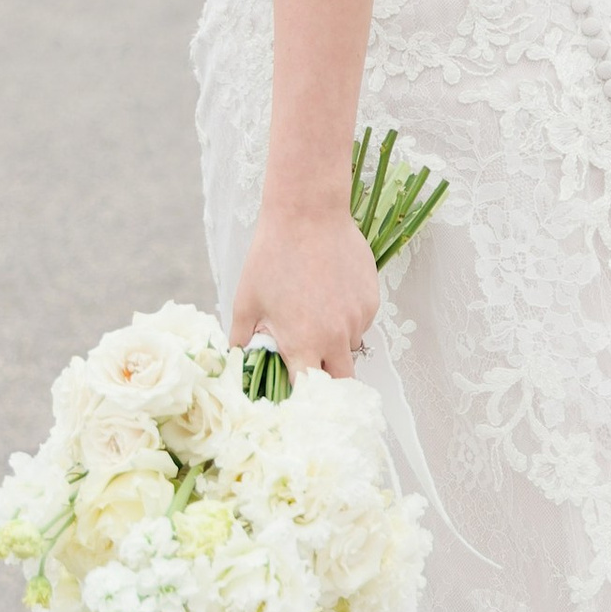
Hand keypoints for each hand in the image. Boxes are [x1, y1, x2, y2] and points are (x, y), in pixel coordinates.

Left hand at [232, 199, 378, 379]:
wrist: (308, 214)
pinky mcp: (371, 299)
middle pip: (343, 381)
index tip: (294, 395)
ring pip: (350, 347)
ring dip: (335, 344)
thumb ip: (242, 340)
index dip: (302, 397)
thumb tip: (239, 362)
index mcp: (304, 343)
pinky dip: (346, 318)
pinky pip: (360, 322)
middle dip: (328, 381)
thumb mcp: (246, 301)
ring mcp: (358, 318)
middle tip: (311, 367)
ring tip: (315, 314)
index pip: (310, 392)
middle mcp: (336, 336)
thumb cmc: (271, 257)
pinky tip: (329, 293)